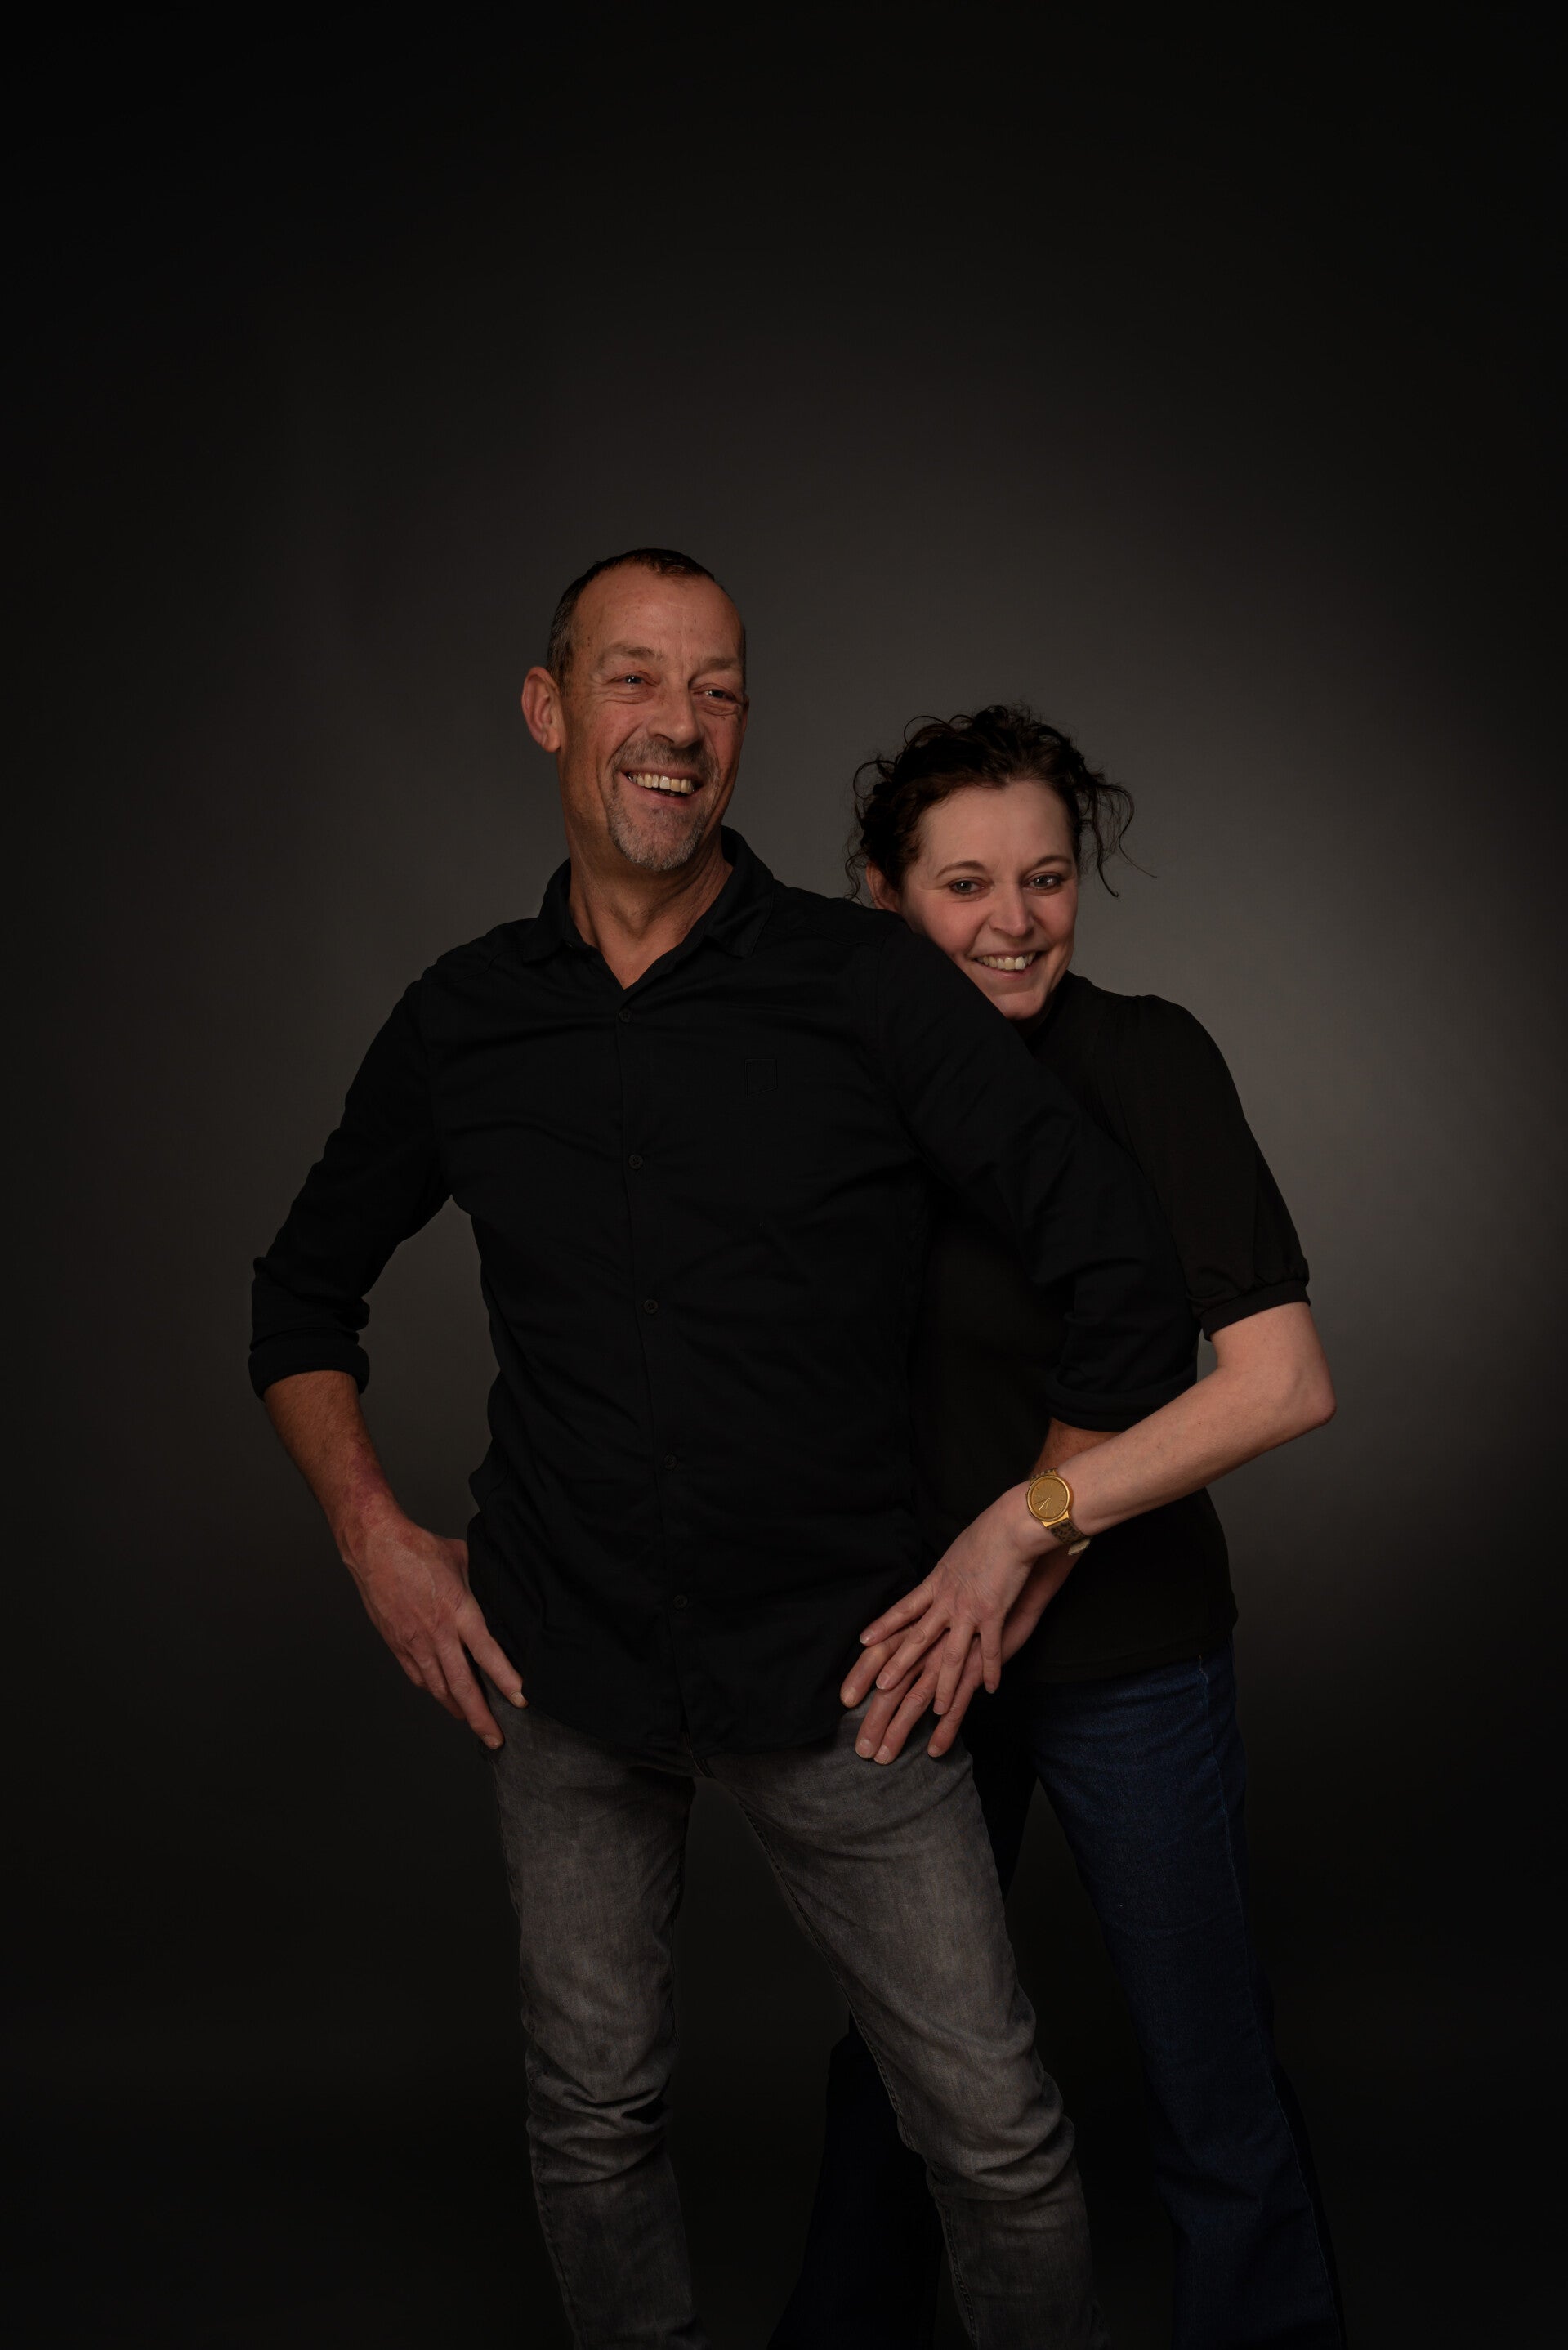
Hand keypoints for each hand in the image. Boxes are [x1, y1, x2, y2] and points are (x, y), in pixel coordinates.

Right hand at [348, 1510, 524, 1748]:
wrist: (375, 1547)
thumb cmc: (419, 1549)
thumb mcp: (464, 1560)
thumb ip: (483, 1583)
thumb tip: (502, 1593)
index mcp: (457, 1611)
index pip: (487, 1654)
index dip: (506, 1680)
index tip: (521, 1699)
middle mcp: (436, 1634)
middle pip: (461, 1685)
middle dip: (480, 1717)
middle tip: (495, 1738)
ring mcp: (414, 1642)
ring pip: (438, 1688)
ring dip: (457, 1709)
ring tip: (473, 1722)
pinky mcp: (397, 1644)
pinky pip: (418, 1677)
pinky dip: (434, 1691)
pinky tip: (444, 1696)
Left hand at [846, 1484, 1047, 1724]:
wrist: (1011, 1527)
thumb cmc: (988, 1534)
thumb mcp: (958, 1553)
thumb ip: (950, 1572)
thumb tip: (946, 1576)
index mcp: (936, 1582)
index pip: (903, 1608)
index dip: (884, 1626)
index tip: (864, 1642)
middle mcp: (946, 1599)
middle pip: (917, 1638)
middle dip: (899, 1665)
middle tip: (882, 1688)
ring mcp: (968, 1610)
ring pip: (950, 1654)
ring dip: (943, 1685)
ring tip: (936, 1709)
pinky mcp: (993, 1614)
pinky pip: (989, 1650)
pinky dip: (989, 1671)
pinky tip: (989, 1689)